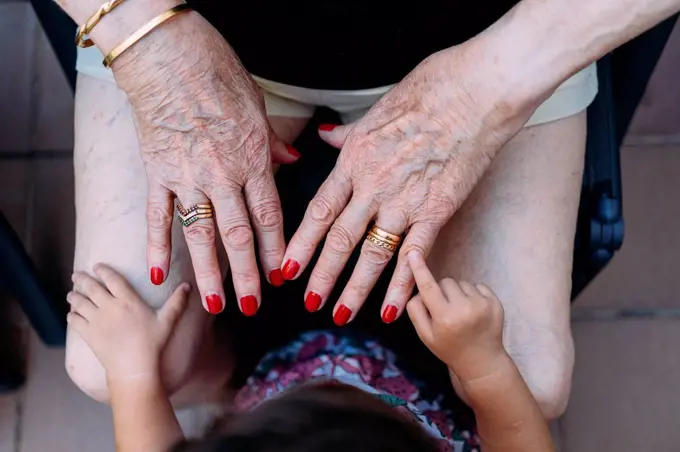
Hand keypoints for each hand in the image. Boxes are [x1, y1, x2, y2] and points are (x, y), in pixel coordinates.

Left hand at [67, 264, 189, 381]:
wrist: (134, 368)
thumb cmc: (152, 344)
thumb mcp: (168, 321)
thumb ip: (177, 302)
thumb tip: (188, 285)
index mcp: (128, 300)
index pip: (112, 279)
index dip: (102, 270)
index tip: (96, 266)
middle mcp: (110, 306)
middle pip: (91, 287)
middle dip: (81, 279)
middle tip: (76, 274)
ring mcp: (97, 320)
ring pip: (79, 302)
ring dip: (74, 296)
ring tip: (71, 293)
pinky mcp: (88, 334)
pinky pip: (75, 320)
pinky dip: (72, 315)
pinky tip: (72, 314)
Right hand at [112, 12, 297, 314]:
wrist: (169, 55)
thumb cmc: (218, 75)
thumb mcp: (258, 108)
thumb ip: (274, 142)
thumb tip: (293, 159)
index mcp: (253, 160)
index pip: (270, 216)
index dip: (277, 250)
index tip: (282, 277)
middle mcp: (222, 176)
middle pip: (238, 235)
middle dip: (248, 275)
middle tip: (254, 306)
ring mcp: (187, 177)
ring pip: (201, 235)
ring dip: (209, 272)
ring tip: (215, 304)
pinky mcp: (156, 173)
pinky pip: (158, 217)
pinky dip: (157, 246)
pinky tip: (160, 274)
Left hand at [281, 40, 536, 323]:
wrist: (475, 91)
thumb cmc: (428, 91)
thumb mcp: (376, 109)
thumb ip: (348, 133)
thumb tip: (326, 135)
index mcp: (354, 159)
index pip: (319, 210)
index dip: (301, 242)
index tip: (287, 266)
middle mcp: (373, 185)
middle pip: (340, 238)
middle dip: (321, 274)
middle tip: (308, 302)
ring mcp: (405, 200)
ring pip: (372, 253)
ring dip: (354, 288)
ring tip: (340, 314)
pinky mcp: (437, 210)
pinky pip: (414, 255)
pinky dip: (401, 285)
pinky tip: (391, 309)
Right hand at [406, 250, 506, 382]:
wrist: (482, 361)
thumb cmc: (449, 348)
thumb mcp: (425, 335)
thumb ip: (415, 311)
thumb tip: (416, 290)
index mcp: (444, 318)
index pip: (428, 287)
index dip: (419, 269)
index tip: (413, 252)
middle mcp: (464, 309)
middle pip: (445, 282)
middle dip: (442, 292)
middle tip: (446, 310)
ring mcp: (482, 305)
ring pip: (461, 283)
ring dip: (458, 293)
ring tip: (461, 312)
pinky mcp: (495, 302)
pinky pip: (477, 285)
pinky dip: (472, 295)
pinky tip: (473, 311)